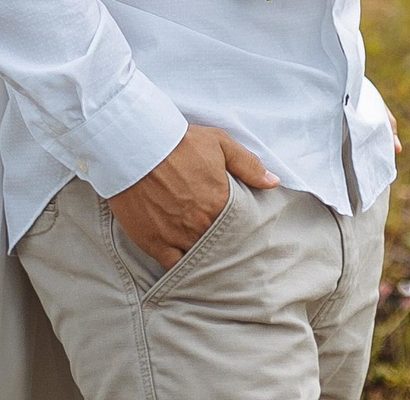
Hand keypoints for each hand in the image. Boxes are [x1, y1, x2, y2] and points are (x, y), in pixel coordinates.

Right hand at [108, 126, 276, 267]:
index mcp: (220, 203)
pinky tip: (185, 264)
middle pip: (219, 245)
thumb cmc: (179, 142)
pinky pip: (172, 266)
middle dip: (223, 246)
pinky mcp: (154, 243)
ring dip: (204, 258)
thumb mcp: (220, 143)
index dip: (240, 231)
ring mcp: (177, 236)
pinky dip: (180, 266)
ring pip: (198, 258)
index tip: (241, 233)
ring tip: (206, 256)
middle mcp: (201, 224)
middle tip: (226, 248)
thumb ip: (248, 165)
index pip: (239, 228)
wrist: (136, 146)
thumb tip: (273, 182)